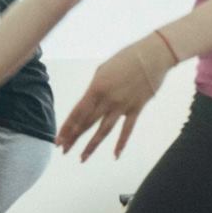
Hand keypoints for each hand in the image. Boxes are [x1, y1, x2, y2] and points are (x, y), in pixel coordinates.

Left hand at [57, 34, 173, 161]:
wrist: (154, 54)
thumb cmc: (125, 58)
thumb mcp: (102, 71)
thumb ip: (94, 90)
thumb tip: (89, 104)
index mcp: (95, 89)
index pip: (77, 113)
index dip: (66, 128)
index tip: (58, 140)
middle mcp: (107, 100)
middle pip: (87, 123)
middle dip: (73, 138)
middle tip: (63, 151)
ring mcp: (123, 105)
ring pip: (104, 130)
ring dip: (92, 145)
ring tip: (82, 158)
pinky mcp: (137, 108)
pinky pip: (127, 129)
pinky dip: (121, 143)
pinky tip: (115, 155)